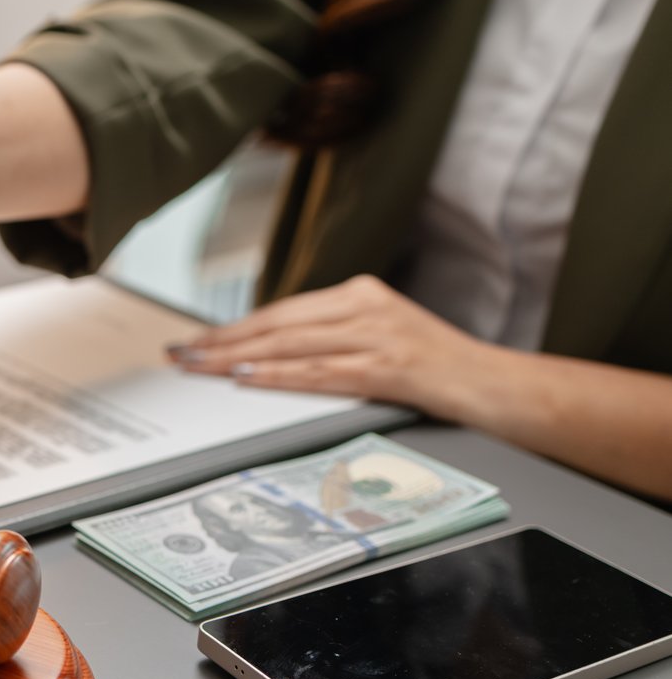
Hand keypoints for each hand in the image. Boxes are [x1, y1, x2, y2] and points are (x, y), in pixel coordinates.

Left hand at [168, 275, 495, 421]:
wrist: (497, 384)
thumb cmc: (437, 367)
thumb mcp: (381, 339)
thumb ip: (333, 339)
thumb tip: (271, 354)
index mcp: (360, 294)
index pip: (283, 310)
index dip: (235, 325)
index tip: (197, 339)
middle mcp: (366, 306)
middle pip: (278, 323)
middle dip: (223, 339)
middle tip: (181, 352)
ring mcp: (379, 335)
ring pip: (292, 344)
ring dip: (238, 356)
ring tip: (200, 367)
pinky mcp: (390, 366)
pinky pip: (321, 371)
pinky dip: (279, 374)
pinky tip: (248, 377)